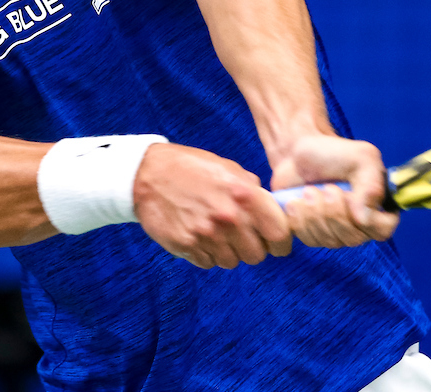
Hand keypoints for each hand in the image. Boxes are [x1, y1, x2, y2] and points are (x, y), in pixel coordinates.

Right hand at [132, 143, 291, 268]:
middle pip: (257, 255)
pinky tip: (199, 235)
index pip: (279, 234)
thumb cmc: (192, 168)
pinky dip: (207, 254)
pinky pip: (209, 263)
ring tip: (216, 232)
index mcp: (245, 195)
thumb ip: (253, 191)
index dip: (281, 241)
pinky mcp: (187, 247)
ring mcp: (207, 234)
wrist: (149, 174)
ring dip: (229, 251)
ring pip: (232, 262)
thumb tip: (274, 211)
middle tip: (242, 235)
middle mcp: (229, 217)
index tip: (277, 243)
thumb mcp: (230, 169)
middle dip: (253, 247)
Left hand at [270, 135, 398, 247]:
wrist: (296, 155)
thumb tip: (364, 218)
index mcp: (377, 204)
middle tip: (326, 187)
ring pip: (330, 241)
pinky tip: (296, 202)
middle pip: (353, 238)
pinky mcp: (313, 234)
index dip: (366, 220)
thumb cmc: (331, 153)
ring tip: (308, 190)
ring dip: (314, 213)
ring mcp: (336, 232)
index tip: (348, 196)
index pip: (383, 230)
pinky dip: (300, 220)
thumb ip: (371, 184)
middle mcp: (360, 224)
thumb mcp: (361, 158)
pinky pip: (310, 241)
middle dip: (334, 212)